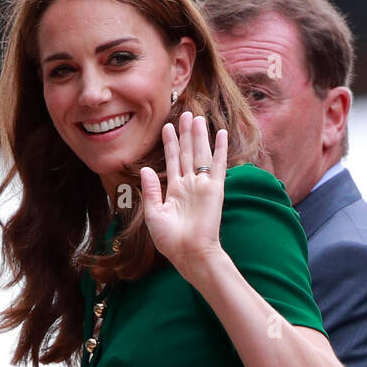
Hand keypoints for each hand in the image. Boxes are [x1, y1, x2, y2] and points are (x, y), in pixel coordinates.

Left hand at [140, 111, 226, 278]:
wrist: (189, 253)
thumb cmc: (170, 241)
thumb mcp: (153, 214)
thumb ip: (150, 191)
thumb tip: (145, 169)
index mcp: (175, 191)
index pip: (173, 161)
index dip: (170, 144)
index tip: (167, 127)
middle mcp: (189, 185)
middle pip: (188, 152)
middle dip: (185, 133)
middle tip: (184, 113)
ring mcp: (203, 186)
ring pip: (200, 154)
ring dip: (199, 135)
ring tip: (196, 116)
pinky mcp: (215, 189)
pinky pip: (218, 165)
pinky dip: (220, 149)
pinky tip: (221, 133)